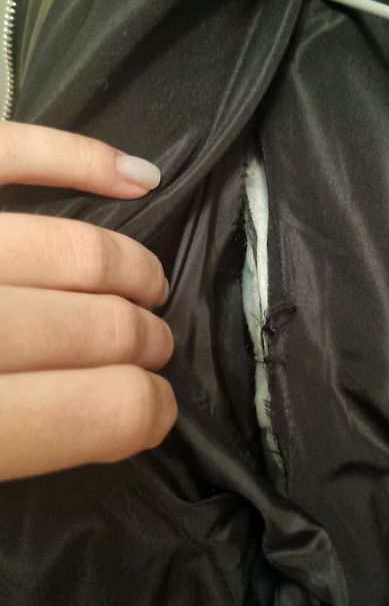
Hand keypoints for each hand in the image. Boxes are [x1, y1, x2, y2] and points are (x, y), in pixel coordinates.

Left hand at [0, 121, 176, 481]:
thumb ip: (26, 453)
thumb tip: (115, 424)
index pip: (99, 411)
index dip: (146, 414)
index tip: (156, 413)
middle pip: (98, 329)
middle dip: (144, 343)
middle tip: (149, 348)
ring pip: (75, 250)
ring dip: (133, 270)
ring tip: (147, 286)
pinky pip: (14, 151)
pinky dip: (84, 157)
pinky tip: (140, 175)